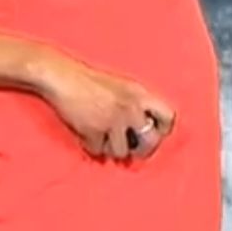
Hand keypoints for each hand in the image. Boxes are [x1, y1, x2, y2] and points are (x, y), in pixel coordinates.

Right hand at [42, 59, 176, 162]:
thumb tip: (148, 131)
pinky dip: (91, 145)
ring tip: (102, 135)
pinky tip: (86, 132)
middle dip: (141, 150)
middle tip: (132, 149)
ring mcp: (112, 121)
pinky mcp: (93, 132)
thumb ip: (137, 105)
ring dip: (111, 148)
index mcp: (140, 94)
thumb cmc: (90, 81)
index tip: (153, 134)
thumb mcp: (123, 86)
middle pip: (150, 142)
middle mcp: (130, 108)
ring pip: (122, 153)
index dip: (162, 130)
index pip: (169, 117)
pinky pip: (98, 151)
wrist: (62, 77)